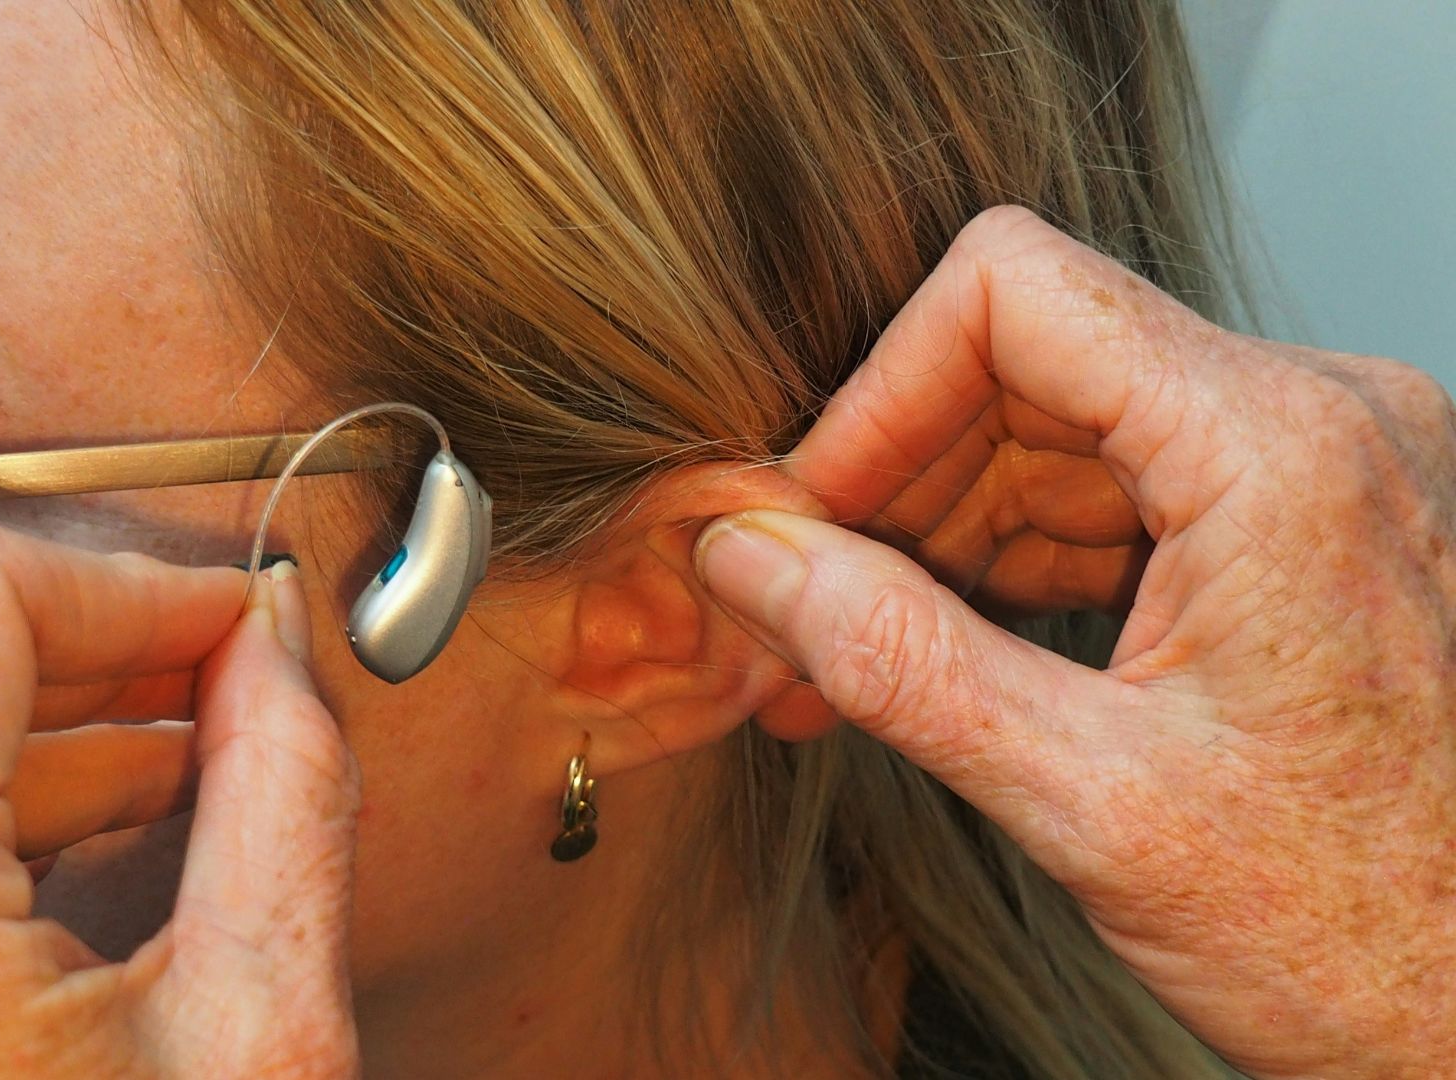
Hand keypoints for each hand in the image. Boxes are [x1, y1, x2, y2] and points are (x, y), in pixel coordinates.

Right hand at [694, 207, 1455, 1078]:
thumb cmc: (1364, 934)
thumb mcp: (1094, 804)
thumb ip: (900, 661)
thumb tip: (750, 561)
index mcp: (1279, 450)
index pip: (1011, 291)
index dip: (877, 394)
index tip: (807, 515)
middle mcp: (1316, 418)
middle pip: (1026, 361)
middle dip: (894, 485)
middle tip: (801, 613)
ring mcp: (1318, 465)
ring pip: (1061, 425)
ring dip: (942, 533)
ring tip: (857, 661)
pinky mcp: (1305, 521)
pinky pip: (1120, 487)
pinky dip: (1018, 559)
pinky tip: (952, 654)